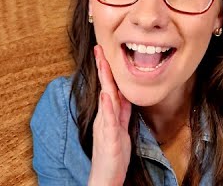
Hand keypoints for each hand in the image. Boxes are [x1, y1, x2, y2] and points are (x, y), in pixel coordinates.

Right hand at [89, 45, 131, 185]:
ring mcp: (104, 127)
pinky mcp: (107, 138)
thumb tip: (123, 95)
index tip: (105, 52)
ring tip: (103, 63)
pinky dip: (107, 106)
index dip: (108, 70)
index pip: (109, 88)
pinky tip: (107, 95)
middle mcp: (104, 117)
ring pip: (105, 100)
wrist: (106, 177)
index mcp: (109, 114)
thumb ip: (122, 112)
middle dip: (103, 68)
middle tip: (99, 48)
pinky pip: (108, 120)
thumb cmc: (114, 154)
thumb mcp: (121, 128)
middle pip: (105, 88)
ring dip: (105, 81)